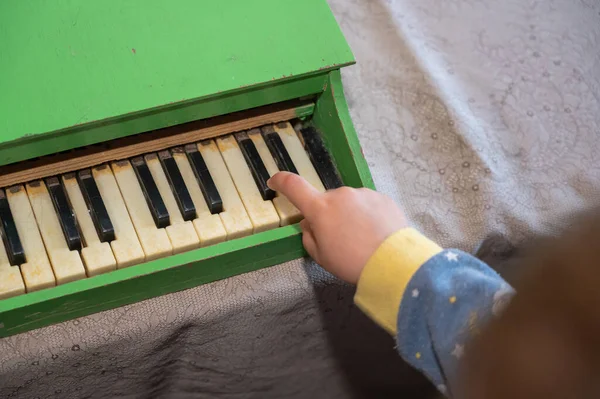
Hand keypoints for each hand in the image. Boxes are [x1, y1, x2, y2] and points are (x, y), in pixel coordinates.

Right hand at [267, 172, 407, 283]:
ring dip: (349, 215)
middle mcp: (340, 195)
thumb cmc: (352, 262)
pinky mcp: (382, 198)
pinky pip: (368, 205)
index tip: (274, 181)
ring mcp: (363, 194)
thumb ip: (309, 237)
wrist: (393, 262)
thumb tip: (310, 224)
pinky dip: (367, 216)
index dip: (281, 181)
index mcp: (320, 209)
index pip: (294, 187)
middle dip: (328, 215)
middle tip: (338, 239)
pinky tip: (375, 234)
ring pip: (349, 203)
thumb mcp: (321, 256)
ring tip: (361, 239)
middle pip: (326, 201)